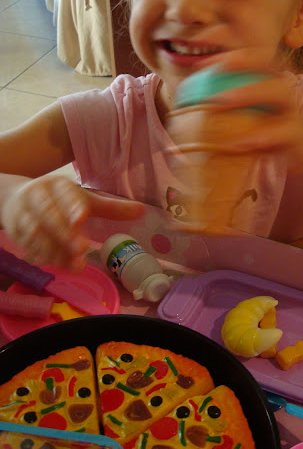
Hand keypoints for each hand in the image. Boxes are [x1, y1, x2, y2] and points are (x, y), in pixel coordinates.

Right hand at [2, 175, 144, 269]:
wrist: (15, 198)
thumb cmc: (58, 199)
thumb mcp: (83, 200)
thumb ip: (110, 208)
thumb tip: (142, 210)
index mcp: (58, 184)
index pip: (64, 193)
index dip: (72, 205)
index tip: (81, 217)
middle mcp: (38, 195)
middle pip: (48, 214)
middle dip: (64, 232)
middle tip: (82, 248)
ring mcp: (23, 213)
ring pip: (37, 232)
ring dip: (55, 249)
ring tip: (76, 264)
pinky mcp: (15, 230)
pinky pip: (28, 245)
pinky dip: (45, 256)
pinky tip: (62, 265)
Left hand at [199, 49, 302, 169]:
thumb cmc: (272, 131)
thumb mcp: (252, 114)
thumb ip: (229, 103)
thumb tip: (188, 98)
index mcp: (272, 83)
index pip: (256, 58)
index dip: (234, 54)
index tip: (206, 59)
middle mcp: (284, 91)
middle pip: (267, 64)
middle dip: (243, 62)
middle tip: (216, 67)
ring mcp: (293, 110)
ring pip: (278, 92)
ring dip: (249, 93)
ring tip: (222, 99)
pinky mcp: (298, 134)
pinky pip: (282, 132)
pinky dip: (263, 136)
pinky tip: (241, 142)